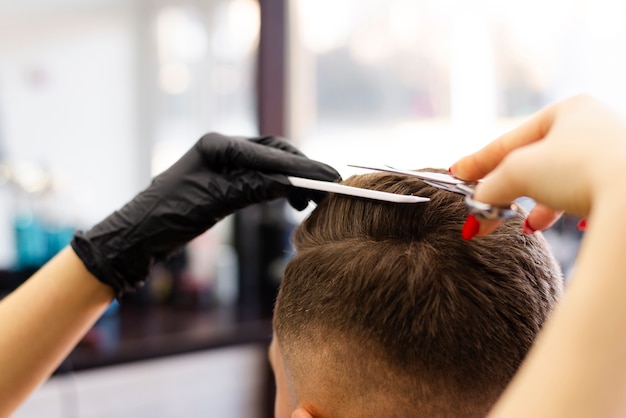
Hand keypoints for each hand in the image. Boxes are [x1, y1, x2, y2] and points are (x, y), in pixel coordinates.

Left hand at [71, 133, 340, 296]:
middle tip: (328, 189)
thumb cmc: (168, 216)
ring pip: (270, 166)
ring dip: (293, 181)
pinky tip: (290, 200)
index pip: (270, 154)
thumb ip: (255, 188)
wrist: (138, 235)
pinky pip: (261, 179)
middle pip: (275, 153)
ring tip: (309, 201)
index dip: (303, 167)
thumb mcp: (216, 201)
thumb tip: (294, 184)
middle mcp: (223, 148)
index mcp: (218, 145)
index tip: (331, 178)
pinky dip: (278, 188)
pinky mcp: (224, 180)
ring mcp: (224, 163)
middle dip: (302, 171)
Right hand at [450, 94, 625, 236]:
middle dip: (512, 189)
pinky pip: (589, 196)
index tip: (457, 174)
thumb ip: (491, 187)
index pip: (512, 139)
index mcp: (569, 109)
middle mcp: (595, 125)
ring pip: (563, 181)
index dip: (480, 160)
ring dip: (541, 205)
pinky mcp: (625, 182)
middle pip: (537, 161)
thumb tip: (476, 209)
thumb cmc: (579, 170)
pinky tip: (570, 224)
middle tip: (490, 208)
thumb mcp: (519, 172)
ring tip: (531, 225)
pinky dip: (571, 210)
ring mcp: (615, 153)